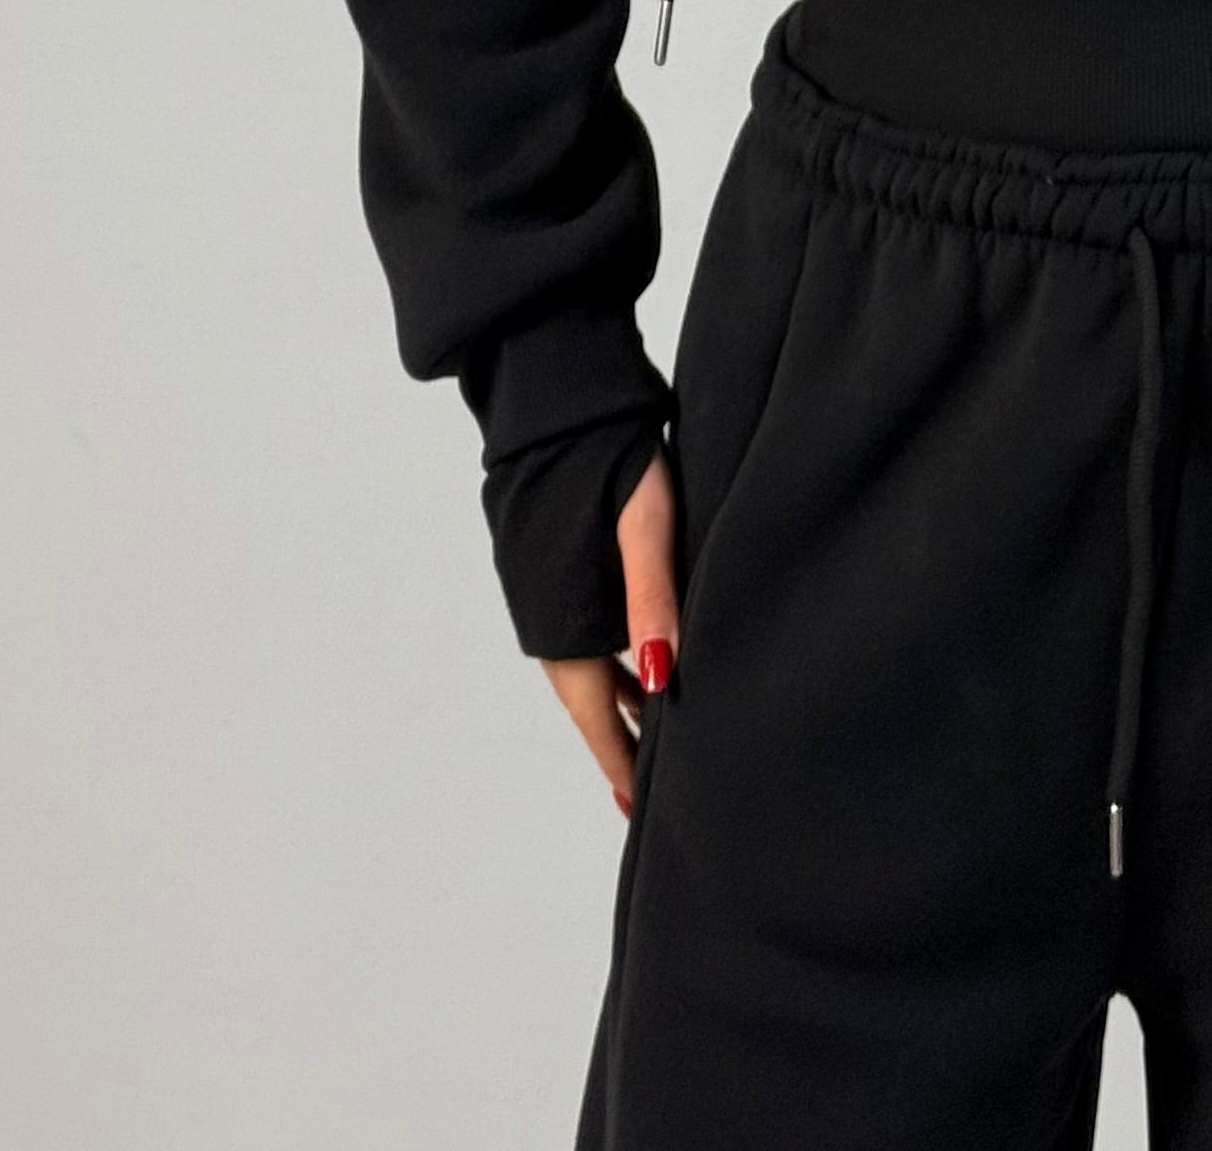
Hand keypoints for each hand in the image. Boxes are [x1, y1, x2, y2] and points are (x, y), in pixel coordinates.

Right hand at [541, 445, 680, 819]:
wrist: (560, 402)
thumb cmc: (613, 457)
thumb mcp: (646, 525)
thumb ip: (652, 598)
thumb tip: (665, 677)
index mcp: (564, 620)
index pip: (597, 714)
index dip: (620, 760)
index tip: (639, 809)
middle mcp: (547, 618)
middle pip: (590, 700)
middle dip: (621, 742)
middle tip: (654, 792)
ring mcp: (548, 594)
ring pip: (589, 668)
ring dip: (620, 703)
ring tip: (654, 741)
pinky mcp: (554, 570)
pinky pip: (585, 635)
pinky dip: (613, 662)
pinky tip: (643, 668)